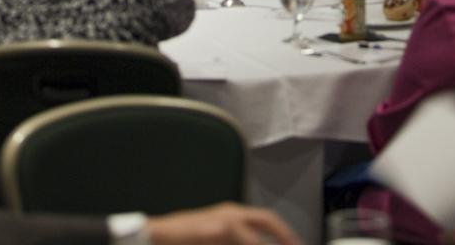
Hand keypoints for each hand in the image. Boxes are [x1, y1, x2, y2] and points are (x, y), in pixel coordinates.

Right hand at [148, 204, 298, 244]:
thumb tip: (255, 243)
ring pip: (255, 234)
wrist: (159, 234)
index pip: (266, 219)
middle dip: (284, 234)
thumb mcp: (215, 239)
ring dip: (265, 243)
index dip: (284, 232)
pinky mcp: (216, 229)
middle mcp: (232, 213)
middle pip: (267, 219)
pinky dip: (251, 243)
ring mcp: (224, 220)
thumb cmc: (187, 239)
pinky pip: (241, 236)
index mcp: (233, 214)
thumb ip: (235, 241)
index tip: (295, 243)